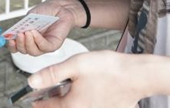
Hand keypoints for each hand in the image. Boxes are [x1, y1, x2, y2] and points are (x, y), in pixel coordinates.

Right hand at [7, 0, 80, 55]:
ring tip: (27, 32)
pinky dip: (38, 40)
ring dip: (28, 43)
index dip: (11, 46)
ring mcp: (44, 46)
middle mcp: (35, 44)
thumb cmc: (47, 11)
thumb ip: (23, 24)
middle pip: (24, 51)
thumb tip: (15, 32)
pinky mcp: (54, 45)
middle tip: (19, 34)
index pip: (17, 48)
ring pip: (33, 52)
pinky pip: (45, 47)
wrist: (61, 7)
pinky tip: (35, 33)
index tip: (8, 39)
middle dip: (20, 44)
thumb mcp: (31, 16)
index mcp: (28, 38)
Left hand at [28, 51, 148, 107]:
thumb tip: (31, 82)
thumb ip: (51, 74)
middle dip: (55, 100)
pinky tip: (90, 87)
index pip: (46, 107)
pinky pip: (90, 105)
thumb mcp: (75, 65)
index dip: (37, 100)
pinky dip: (85, 99)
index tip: (32, 97)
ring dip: (71, 99)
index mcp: (71, 105)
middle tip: (51, 89)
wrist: (138, 75)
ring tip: (72, 84)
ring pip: (76, 106)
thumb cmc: (109, 69)